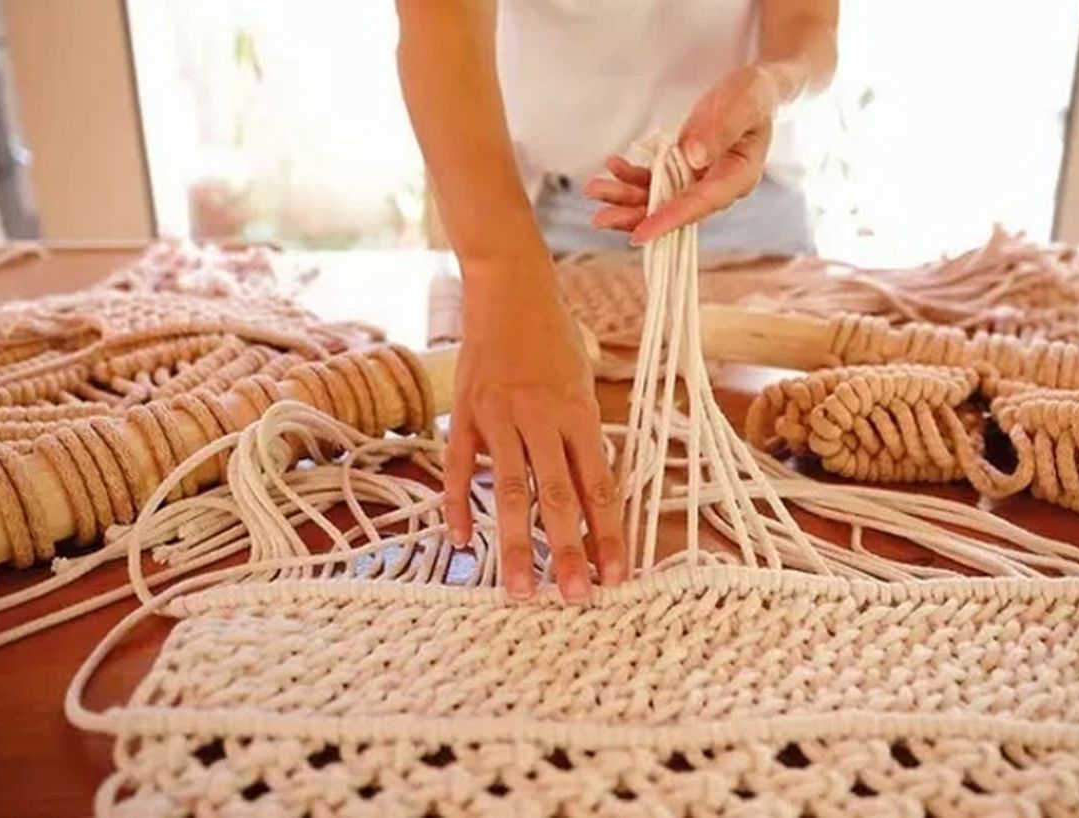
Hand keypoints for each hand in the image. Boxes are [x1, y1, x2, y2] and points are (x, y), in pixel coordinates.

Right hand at [444, 262, 626, 601]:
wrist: (508, 287)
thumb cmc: (554, 334)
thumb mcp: (584, 379)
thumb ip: (584, 434)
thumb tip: (592, 488)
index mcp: (579, 412)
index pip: (599, 486)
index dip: (609, 534)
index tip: (617, 576)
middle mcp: (540, 418)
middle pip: (557, 497)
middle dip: (567, 552)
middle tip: (575, 597)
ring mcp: (498, 417)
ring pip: (509, 492)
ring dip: (515, 545)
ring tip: (520, 590)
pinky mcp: (465, 414)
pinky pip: (461, 469)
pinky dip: (460, 507)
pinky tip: (464, 544)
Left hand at [585, 63, 779, 244]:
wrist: (755, 90)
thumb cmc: (753, 94)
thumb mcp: (743, 102)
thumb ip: (721, 129)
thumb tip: (693, 157)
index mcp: (738, 177)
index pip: (700, 204)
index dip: (669, 220)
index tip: (640, 234)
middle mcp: (717, 187)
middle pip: (673, 210)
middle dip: (635, 215)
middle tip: (600, 219)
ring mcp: (699, 180)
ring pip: (659, 198)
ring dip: (626, 197)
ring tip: (594, 189)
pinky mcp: (685, 169)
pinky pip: (655, 180)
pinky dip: (632, 176)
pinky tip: (613, 165)